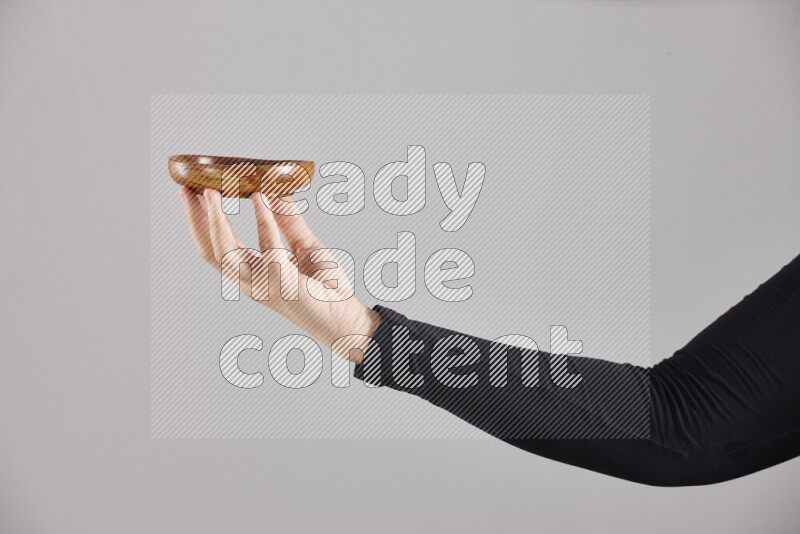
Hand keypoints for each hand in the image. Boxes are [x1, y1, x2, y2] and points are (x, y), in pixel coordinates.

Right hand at [178, 186, 379, 362]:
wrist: (346, 317)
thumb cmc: (326, 289)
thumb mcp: (305, 246)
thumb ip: (288, 221)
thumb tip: (276, 192)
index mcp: (252, 272)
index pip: (215, 246)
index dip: (200, 221)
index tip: (191, 192)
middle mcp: (251, 281)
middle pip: (210, 250)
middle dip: (196, 219)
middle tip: (188, 189)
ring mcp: (263, 284)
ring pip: (226, 251)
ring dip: (217, 219)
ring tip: (212, 192)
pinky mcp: (283, 282)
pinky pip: (268, 246)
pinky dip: (263, 220)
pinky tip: (261, 198)